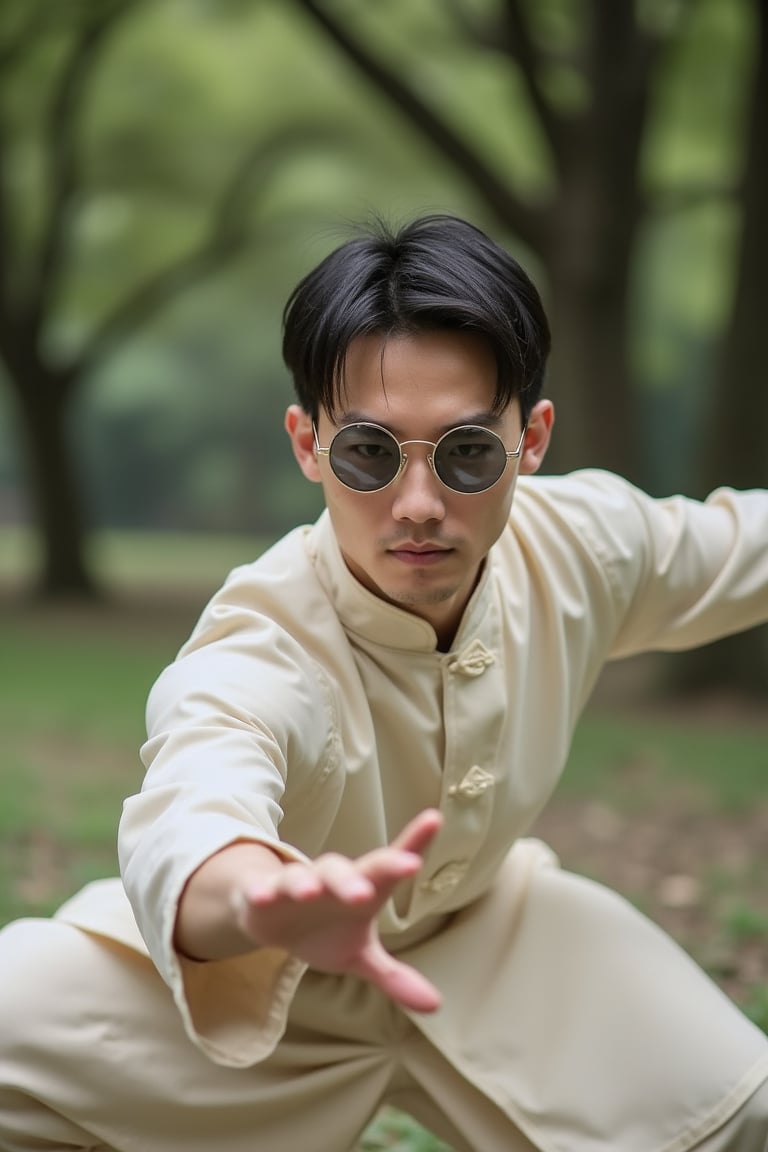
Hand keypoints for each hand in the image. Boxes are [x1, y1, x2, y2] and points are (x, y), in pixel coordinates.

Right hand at [233, 808, 442, 1011]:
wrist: (271, 917)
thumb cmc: (325, 929)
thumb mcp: (359, 955)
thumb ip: (394, 976)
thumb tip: (435, 1006)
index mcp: (361, 889)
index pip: (390, 865)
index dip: (413, 842)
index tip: (434, 820)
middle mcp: (331, 882)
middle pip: (346, 871)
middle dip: (360, 876)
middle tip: (375, 885)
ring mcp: (295, 885)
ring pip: (302, 876)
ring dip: (307, 882)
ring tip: (311, 892)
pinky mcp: (262, 894)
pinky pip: (261, 890)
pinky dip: (261, 892)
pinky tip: (261, 896)